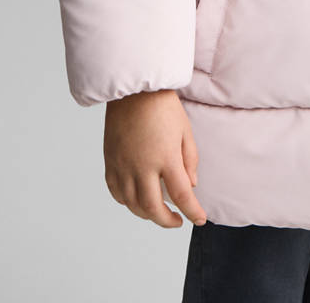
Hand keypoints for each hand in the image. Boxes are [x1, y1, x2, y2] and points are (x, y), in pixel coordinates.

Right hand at [103, 88, 207, 227]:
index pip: (181, 195)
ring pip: (132, 204)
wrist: (134, 89)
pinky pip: (116, 192)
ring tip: (158, 212)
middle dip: (166, 221)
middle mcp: (142, 166)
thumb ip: (190, 160)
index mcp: (165, 157)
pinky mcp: (110, 161)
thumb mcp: (185, 130)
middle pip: (153, 207)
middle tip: (177, 221)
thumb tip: (191, 185)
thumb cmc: (162, 106)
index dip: (192, 211)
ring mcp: (123, 165)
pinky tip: (136, 200)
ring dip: (146, 214)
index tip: (199, 219)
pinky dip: (127, 202)